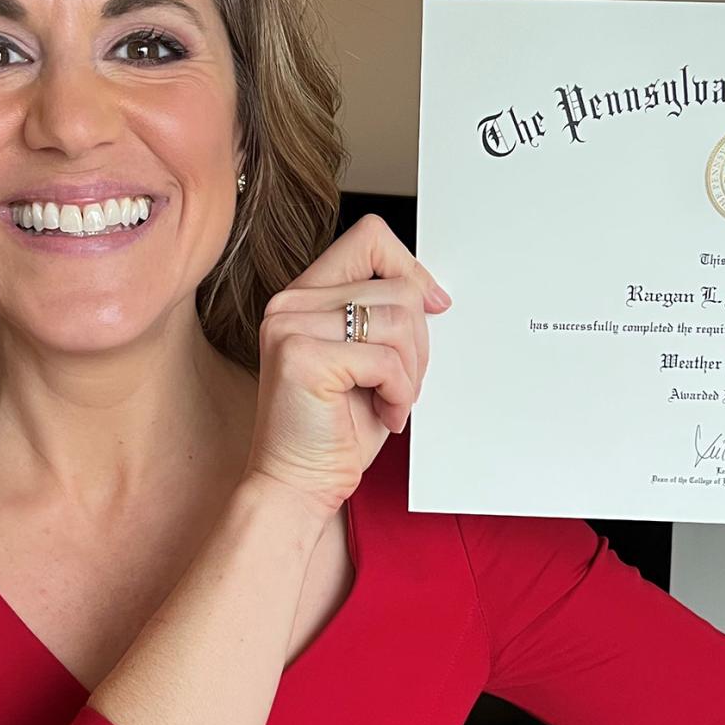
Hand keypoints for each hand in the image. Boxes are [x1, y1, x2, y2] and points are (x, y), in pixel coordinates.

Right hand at [244, 213, 450, 518]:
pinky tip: (384, 415)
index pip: (369, 237)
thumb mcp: (368, 361)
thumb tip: (431, 292)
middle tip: (403, 384)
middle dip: (419, 341)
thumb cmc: (336, 431)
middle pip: (397, 286)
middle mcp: (291, 302)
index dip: (411, 267)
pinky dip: (400, 393)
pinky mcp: (302, 356)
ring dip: (411, 372)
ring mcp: (291, 326)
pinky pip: (386, 359)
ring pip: (397, 320)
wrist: (299, 486)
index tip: (432, 306)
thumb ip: (386, 318)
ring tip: (392, 401)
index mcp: (306, 296)